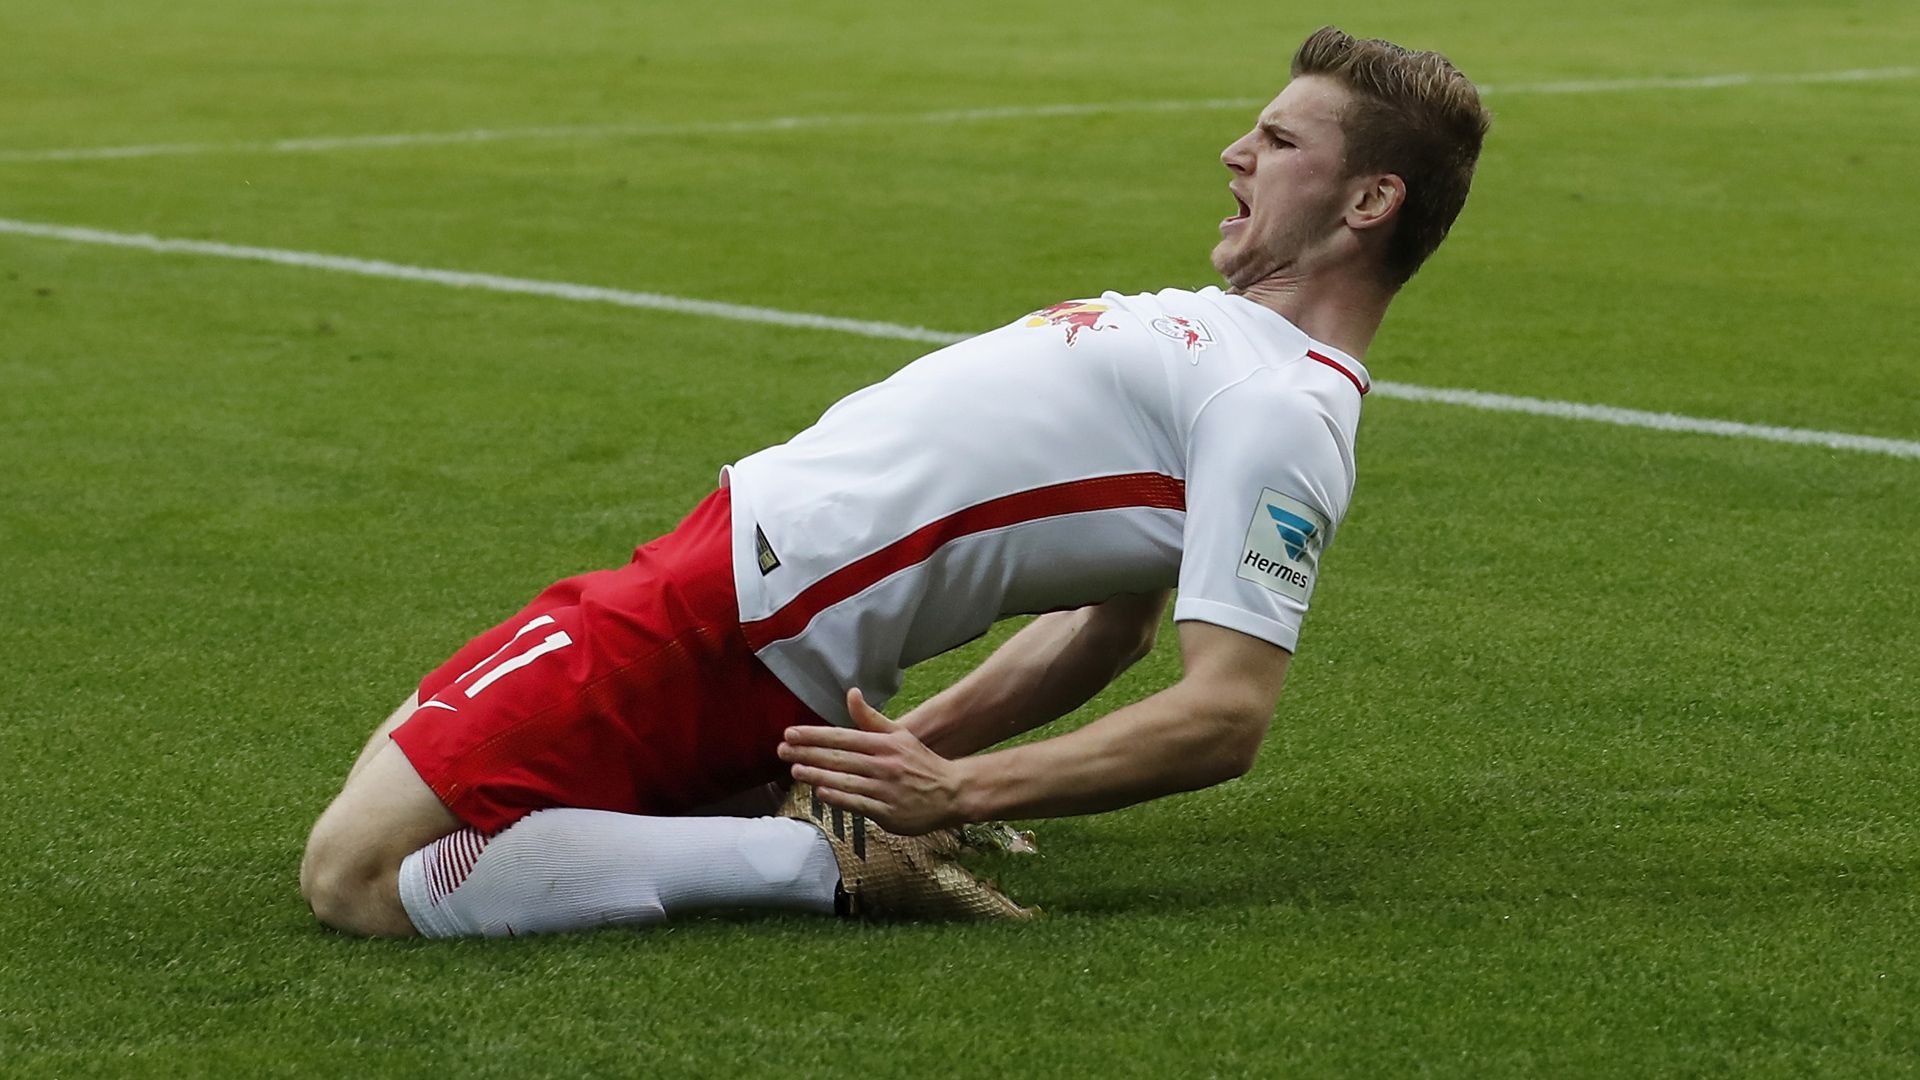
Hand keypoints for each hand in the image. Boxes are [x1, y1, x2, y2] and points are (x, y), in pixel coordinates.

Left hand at [777, 688, 965, 834]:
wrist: (952, 792)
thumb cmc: (921, 763)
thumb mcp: (900, 735)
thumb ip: (871, 718)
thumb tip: (851, 693)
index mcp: (884, 744)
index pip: (842, 737)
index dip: (814, 735)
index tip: (790, 733)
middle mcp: (883, 765)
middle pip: (839, 758)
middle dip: (807, 754)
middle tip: (781, 751)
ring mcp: (885, 789)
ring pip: (845, 781)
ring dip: (817, 775)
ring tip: (794, 770)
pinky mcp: (888, 812)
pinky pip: (858, 804)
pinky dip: (839, 798)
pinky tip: (821, 793)